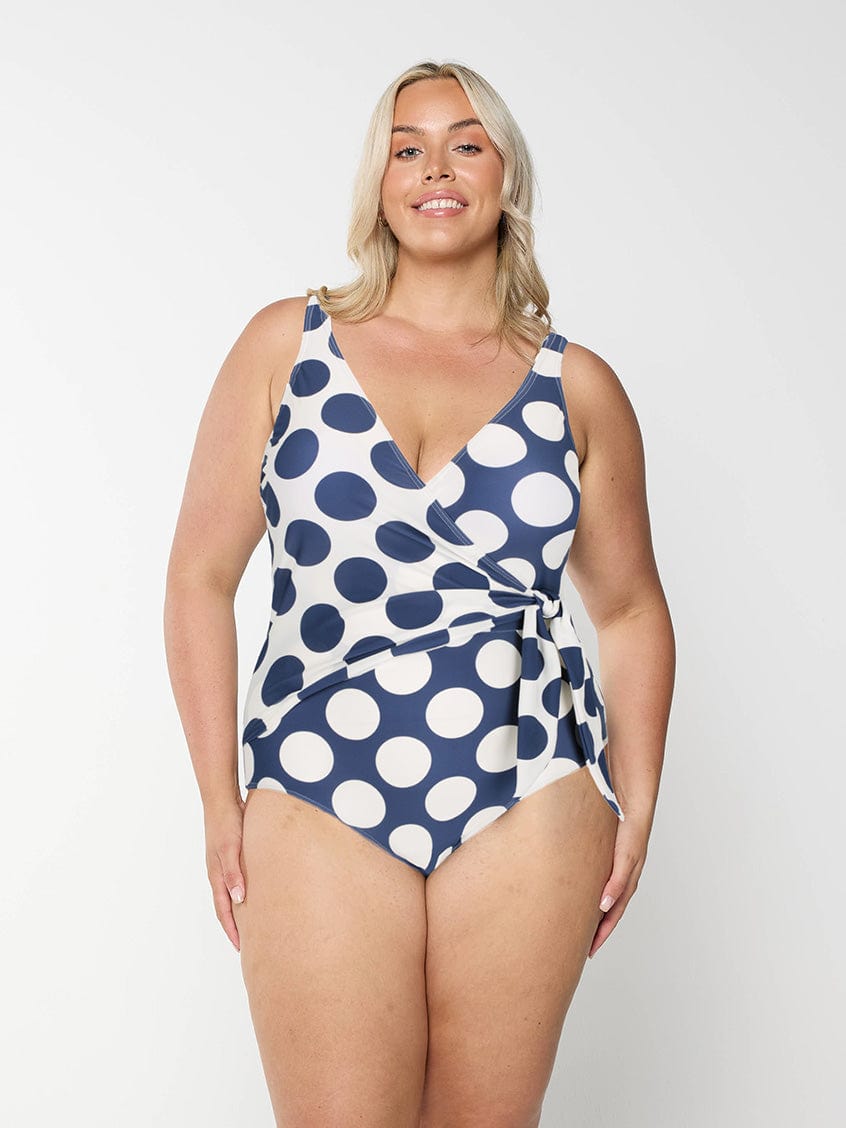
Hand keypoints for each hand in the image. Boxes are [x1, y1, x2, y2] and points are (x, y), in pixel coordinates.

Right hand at [203, 793, 246, 952]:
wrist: (222, 799)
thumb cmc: (226, 823)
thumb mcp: (230, 848)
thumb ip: (234, 873)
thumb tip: (240, 900)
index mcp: (216, 875)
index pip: (223, 910)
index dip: (232, 930)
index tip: (242, 948)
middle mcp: (218, 873)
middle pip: (226, 906)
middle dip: (235, 926)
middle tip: (249, 943)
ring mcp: (224, 864)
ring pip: (232, 894)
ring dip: (240, 910)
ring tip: (254, 924)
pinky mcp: (232, 854)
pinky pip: (237, 880)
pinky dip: (244, 892)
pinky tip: (256, 893)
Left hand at [588, 809, 650, 957]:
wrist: (630, 800)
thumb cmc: (632, 828)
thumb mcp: (625, 857)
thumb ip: (617, 881)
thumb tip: (603, 906)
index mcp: (627, 881)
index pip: (613, 915)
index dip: (602, 934)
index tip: (589, 951)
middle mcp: (620, 877)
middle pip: (606, 910)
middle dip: (595, 929)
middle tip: (578, 945)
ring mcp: (612, 867)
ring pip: (599, 896)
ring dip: (589, 912)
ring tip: (574, 925)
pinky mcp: (602, 855)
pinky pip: (594, 880)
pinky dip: (587, 892)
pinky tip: (575, 894)